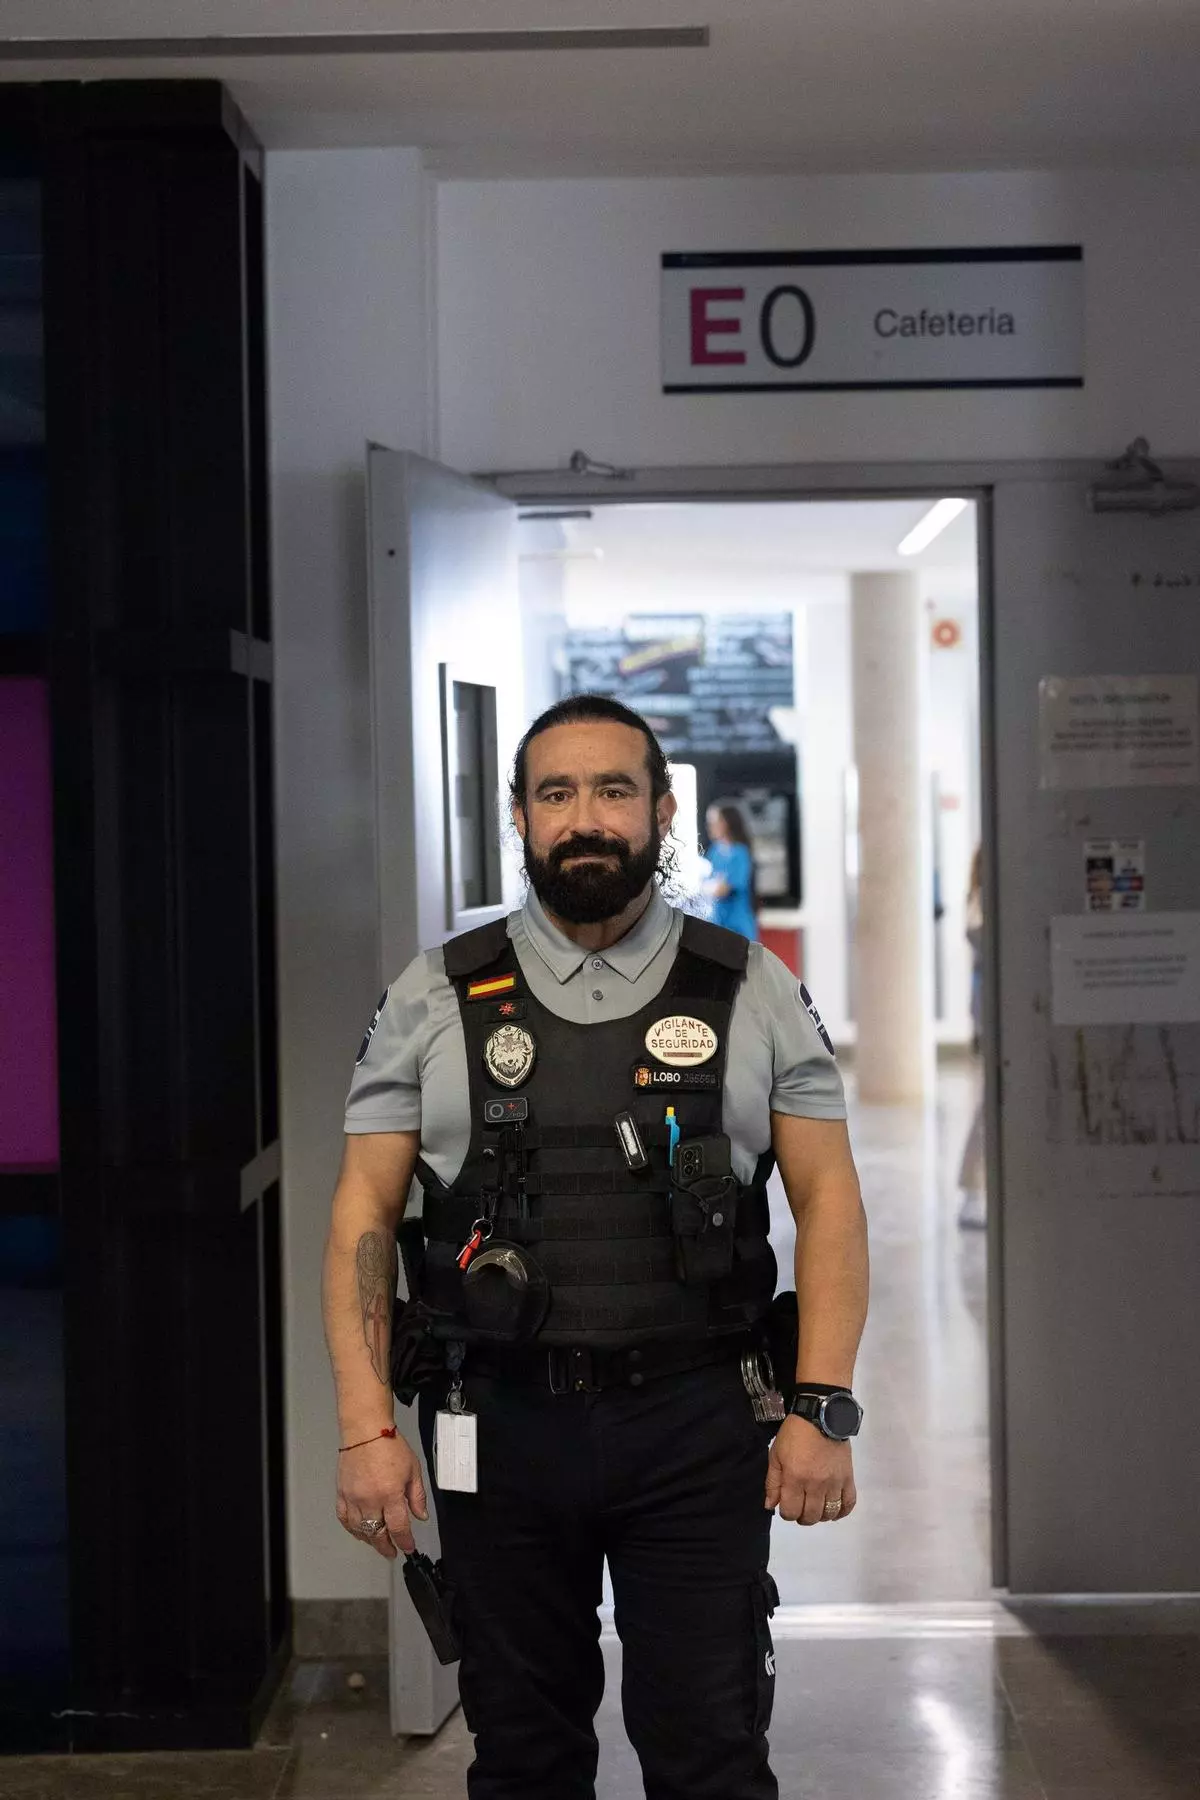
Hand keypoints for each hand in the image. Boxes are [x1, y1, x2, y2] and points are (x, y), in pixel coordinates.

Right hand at [336, 1433, 428, 1558]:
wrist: (366, 1431)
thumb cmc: (390, 1446)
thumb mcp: (413, 1469)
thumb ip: (417, 1496)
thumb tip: (421, 1516)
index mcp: (390, 1494)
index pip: (399, 1528)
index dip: (405, 1542)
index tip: (408, 1548)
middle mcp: (370, 1500)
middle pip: (377, 1534)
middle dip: (386, 1546)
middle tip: (392, 1551)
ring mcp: (354, 1498)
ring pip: (360, 1530)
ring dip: (369, 1540)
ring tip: (378, 1542)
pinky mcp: (342, 1494)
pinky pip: (344, 1519)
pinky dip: (352, 1529)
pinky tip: (359, 1531)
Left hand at [764, 1416, 856, 1525]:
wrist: (821, 1416)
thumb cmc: (794, 1434)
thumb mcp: (775, 1454)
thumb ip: (772, 1482)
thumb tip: (771, 1506)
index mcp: (795, 1478)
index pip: (791, 1512)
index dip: (786, 1513)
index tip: (786, 1504)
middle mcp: (816, 1484)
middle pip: (810, 1516)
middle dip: (802, 1516)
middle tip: (800, 1506)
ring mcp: (834, 1482)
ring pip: (829, 1513)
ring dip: (820, 1515)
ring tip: (815, 1506)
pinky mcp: (848, 1478)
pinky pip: (849, 1503)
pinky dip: (842, 1511)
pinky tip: (834, 1509)